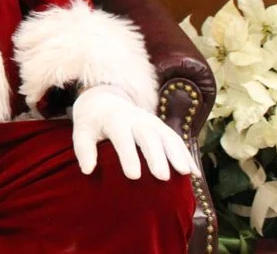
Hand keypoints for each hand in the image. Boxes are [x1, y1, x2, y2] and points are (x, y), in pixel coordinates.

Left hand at [72, 84, 193, 180]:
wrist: (104, 99)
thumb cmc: (92, 122)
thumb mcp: (82, 130)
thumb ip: (83, 148)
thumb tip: (87, 170)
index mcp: (114, 119)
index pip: (122, 137)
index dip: (128, 155)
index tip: (133, 176)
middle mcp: (136, 118)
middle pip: (148, 135)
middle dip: (156, 156)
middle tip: (162, 177)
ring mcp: (151, 121)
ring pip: (167, 136)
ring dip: (177, 154)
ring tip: (185, 173)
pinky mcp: (161, 127)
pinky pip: (176, 140)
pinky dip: (186, 155)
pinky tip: (194, 173)